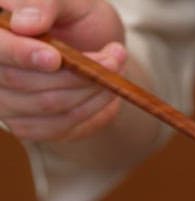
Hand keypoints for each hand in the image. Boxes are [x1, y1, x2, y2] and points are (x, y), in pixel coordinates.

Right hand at [0, 0, 125, 140]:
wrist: (94, 48)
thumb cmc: (76, 20)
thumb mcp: (70, 3)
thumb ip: (45, 4)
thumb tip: (25, 24)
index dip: (20, 54)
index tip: (54, 58)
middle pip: (20, 81)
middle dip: (74, 72)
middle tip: (114, 55)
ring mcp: (5, 102)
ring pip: (46, 105)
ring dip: (89, 88)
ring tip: (115, 66)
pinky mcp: (28, 126)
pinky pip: (60, 124)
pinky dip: (91, 107)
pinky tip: (106, 90)